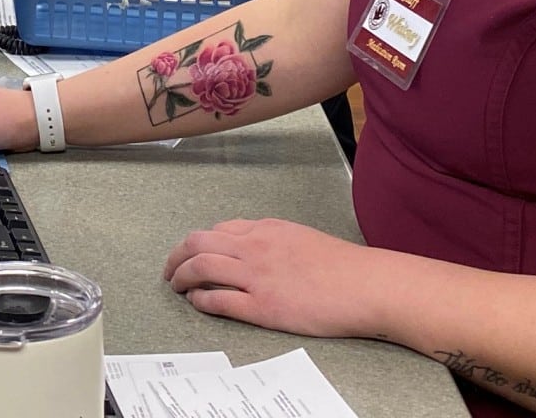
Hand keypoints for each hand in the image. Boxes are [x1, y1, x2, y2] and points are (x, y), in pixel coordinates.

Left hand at [162, 216, 378, 333]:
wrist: (365, 285)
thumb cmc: (342, 266)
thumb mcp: (301, 238)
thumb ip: (274, 241)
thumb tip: (255, 248)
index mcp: (266, 229)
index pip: (219, 229)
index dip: (198, 242)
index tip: (191, 253)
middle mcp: (255, 247)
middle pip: (198, 242)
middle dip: (176, 255)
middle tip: (169, 270)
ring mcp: (257, 276)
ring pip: (201, 266)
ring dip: (181, 276)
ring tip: (175, 286)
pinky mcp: (263, 306)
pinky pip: (219, 299)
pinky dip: (201, 300)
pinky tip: (198, 303)